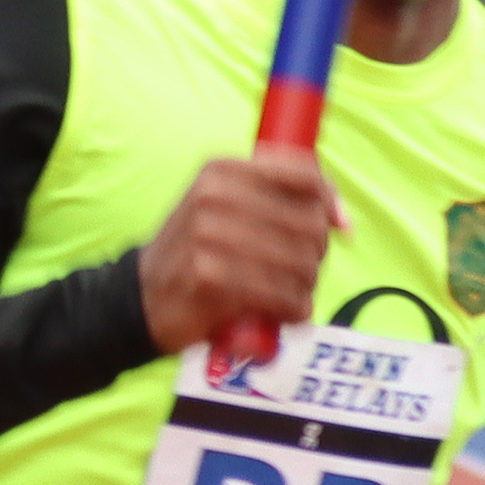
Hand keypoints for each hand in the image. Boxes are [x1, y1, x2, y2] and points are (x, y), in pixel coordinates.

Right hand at [138, 148, 339, 353]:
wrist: (142, 297)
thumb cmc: (198, 253)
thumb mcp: (224, 208)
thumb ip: (274, 199)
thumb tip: (342, 220)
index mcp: (221, 170)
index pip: (301, 174)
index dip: (330, 201)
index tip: (342, 227)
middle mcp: (214, 194)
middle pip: (308, 223)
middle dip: (317, 256)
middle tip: (304, 274)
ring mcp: (208, 234)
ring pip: (299, 263)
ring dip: (306, 289)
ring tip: (294, 297)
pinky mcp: (207, 276)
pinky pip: (279, 294)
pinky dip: (294, 311)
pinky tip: (287, 315)